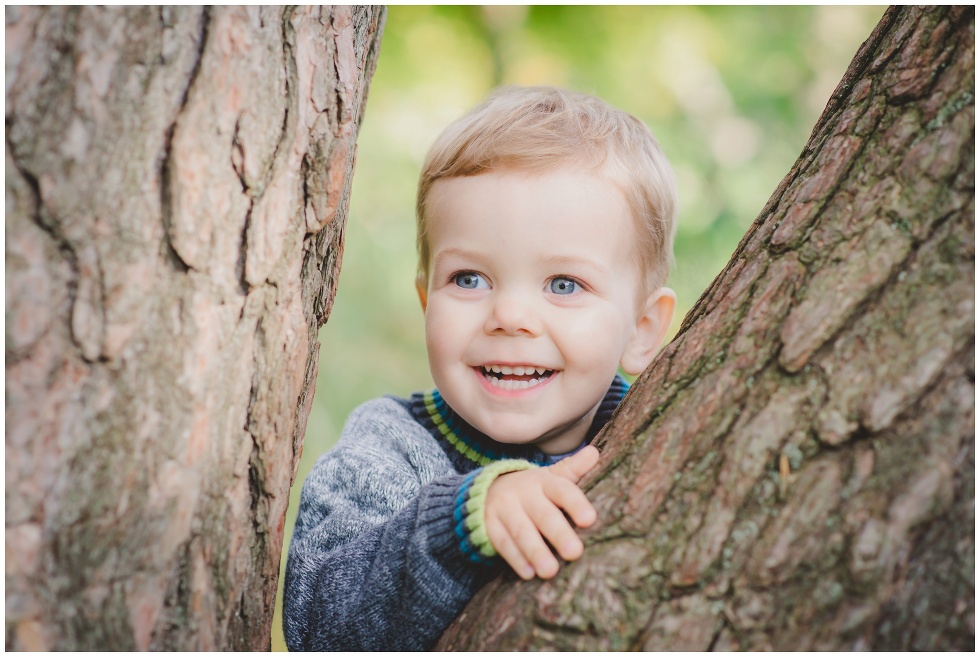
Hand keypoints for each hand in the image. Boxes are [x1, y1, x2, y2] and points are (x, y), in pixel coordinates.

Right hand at [484, 445, 599, 579]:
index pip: (562, 490)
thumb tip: (595, 453)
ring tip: (551, 571)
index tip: (590, 519)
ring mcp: (505, 510)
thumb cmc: (533, 490)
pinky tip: (529, 574)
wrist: (488, 491)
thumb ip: (573, 468)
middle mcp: (524, 494)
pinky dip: (515, 559)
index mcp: (544, 481)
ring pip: (521, 531)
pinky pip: (502, 543)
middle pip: (543, 514)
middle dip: (558, 533)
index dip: (576, 504)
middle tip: (575, 552)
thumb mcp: (551, 477)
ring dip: (536, 551)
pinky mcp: (490, 526)